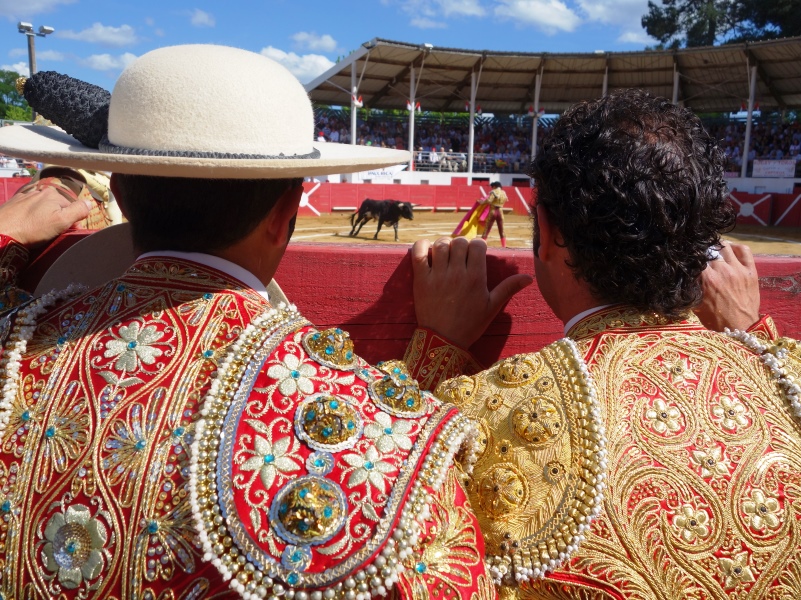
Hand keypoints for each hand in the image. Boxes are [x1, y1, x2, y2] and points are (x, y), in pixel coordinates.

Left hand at [0, 184, 91, 247]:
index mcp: (53, 194)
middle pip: (57, 206)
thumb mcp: (62, 222)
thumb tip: (90, 203)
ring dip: (44, 217)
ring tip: (39, 231)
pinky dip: (31, 216)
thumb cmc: (33, 229)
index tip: (67, 232)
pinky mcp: (13, 204)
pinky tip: (28, 226)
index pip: (72, 207)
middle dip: (58, 218)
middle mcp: (39, 191)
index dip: (72, 221)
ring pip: (43, 207)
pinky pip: (29, 209)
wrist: (1, 232)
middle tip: (53, 233)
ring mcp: (25, 196)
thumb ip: (78, 211)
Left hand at [411, 237, 532, 348]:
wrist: (443, 341)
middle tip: (460, 255)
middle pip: (459, 242)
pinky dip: (422, 246)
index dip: (478, 245)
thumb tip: (529, 277)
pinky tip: (427, 250)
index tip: (475, 254)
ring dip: (444, 245)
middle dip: (461, 245)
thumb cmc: (469, 325)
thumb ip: (508, 288)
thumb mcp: (492, 307)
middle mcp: (457, 273)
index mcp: (476, 277)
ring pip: (440, 244)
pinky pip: (418, 252)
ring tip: (445, 254)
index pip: (477, 245)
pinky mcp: (421, 279)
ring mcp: (437, 275)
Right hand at [694, 242, 759, 331]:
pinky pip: (743, 250)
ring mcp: (738, 269)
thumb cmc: (715, 319)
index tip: (686, 257)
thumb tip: (682, 275)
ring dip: (716, 247)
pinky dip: (735, 247)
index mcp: (706, 279)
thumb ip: (690, 287)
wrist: (739, 328)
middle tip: (699, 257)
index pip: (694, 257)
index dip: (689, 256)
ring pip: (724, 246)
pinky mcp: (750, 271)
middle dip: (702, 252)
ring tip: (713, 251)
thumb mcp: (695, 304)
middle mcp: (722, 270)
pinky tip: (729, 251)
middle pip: (708, 250)